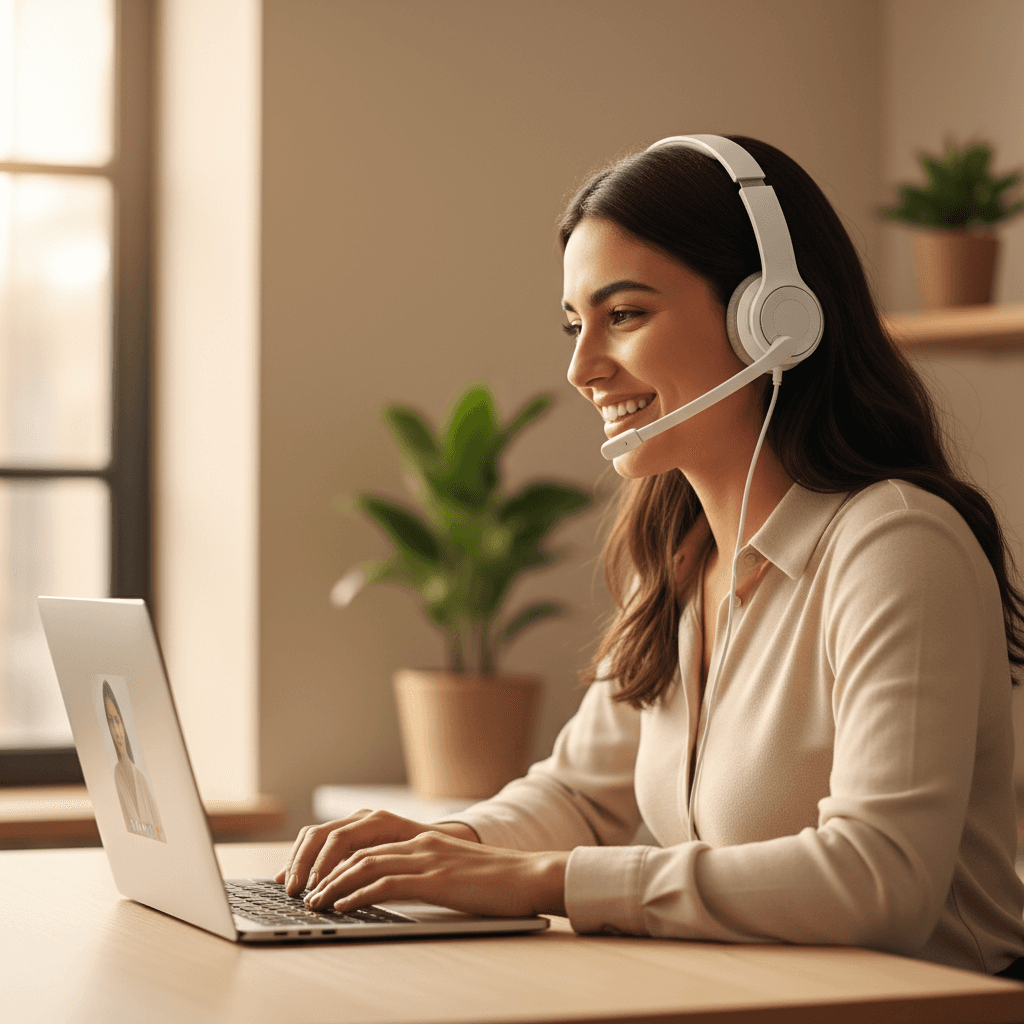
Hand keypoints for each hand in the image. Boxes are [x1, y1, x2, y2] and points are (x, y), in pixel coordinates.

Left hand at [301, 829, 567, 917]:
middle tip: (303, 891)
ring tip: (314, 902)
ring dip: (333, 884)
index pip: (367, 844)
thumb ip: (427, 872)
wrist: (530, 876)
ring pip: (365, 865)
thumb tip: (396, 888)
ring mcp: (427, 859)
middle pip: (357, 850)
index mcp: (423, 839)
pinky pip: (386, 884)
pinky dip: (357, 895)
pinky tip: (342, 907)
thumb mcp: (454, 871)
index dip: (336, 860)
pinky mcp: (434, 879)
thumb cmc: (496, 881)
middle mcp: (420, 842)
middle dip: (324, 870)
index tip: (314, 878)